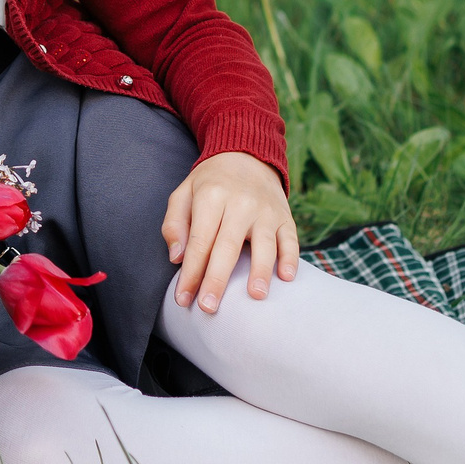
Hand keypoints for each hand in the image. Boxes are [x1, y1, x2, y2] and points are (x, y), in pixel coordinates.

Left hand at [162, 152, 297, 312]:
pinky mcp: (285, 217)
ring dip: (260, 271)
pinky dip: (290, 258)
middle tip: (208, 308)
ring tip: (254, 296)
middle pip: (227, 247)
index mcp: (211, 197)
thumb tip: (177, 258)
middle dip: (216, 279)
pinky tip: (287, 277)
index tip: (183, 298)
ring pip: (264, 244)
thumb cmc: (210, 183)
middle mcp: (240, 203)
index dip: (190, 272)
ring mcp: (266, 211)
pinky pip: (290, 239)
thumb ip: (174, 224)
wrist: (247, 155)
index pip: (200, 241)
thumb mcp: (183, 194)